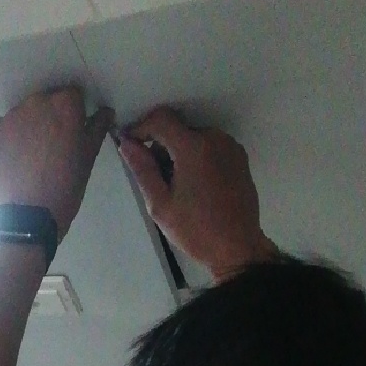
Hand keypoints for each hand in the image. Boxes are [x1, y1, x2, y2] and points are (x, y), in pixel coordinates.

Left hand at [0, 87, 113, 241]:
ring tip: (34, 155)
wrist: (29, 215)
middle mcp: (37, 102)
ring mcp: (13, 116)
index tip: (73, 132)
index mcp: (64, 103)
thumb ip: (97, 127)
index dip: (74, 113)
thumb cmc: (66, 184)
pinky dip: (14, 138)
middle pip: (47, 102)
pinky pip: (8, 128)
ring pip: (26, 114)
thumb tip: (105, 112)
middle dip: (51, 117)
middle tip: (53, 145)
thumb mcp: (88, 156)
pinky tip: (19, 159)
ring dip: (31, 126)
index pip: (72, 96)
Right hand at [115, 109, 274, 279]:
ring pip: (194, 137)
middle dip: (161, 146)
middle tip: (155, 177)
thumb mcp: (160, 204)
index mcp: (193, 148)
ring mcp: (229, 145)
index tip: (131, 143)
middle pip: (178, 129)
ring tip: (176, 186)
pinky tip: (195, 185)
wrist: (237, 246)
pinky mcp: (238, 155)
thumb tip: (127, 144)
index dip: (141, 127)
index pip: (161, 119)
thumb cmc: (195, 230)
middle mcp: (214, 138)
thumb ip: (143, 170)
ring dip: (179, 152)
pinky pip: (210, 146)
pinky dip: (196, 157)